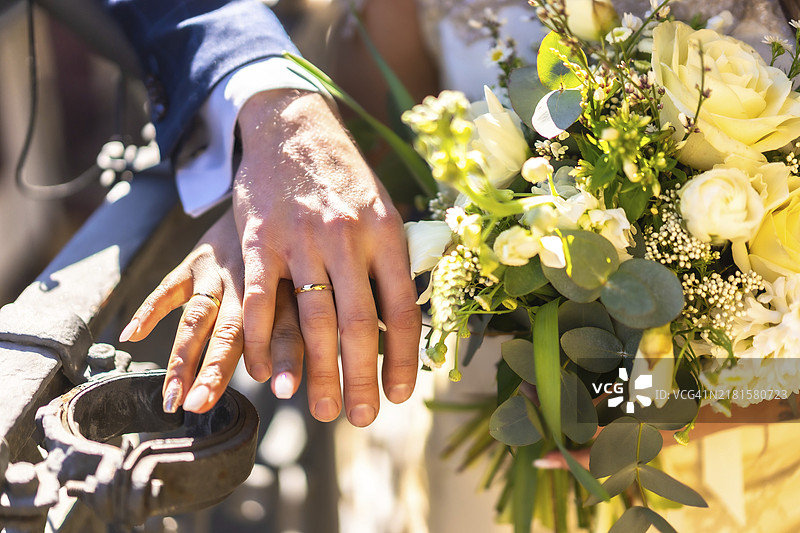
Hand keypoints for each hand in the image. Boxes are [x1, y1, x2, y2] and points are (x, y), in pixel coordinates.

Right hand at [119, 209, 304, 412]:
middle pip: (233, 332)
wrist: (277, 191)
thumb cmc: (297, 255)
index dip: (287, 361)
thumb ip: (314, 322)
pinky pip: (168, 287)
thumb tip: (324, 368)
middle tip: (201, 405)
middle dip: (216, 371)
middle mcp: (251, 285)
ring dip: (183, 358)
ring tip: (172, 396)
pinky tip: (132, 335)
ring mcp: (219, 274)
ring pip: (198, 318)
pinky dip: (149, 310)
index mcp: (287, 293)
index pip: (287, 331)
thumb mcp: (312, 280)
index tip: (282, 391)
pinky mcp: (195, 262)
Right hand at [233, 89, 420, 425]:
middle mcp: (347, 238)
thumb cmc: (344, 178)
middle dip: (360, 379)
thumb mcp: (384, 209)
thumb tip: (402, 321)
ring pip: (312, 320)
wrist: (294, 129)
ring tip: (321, 409)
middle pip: (358, 324)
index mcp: (386, 234)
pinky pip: (258, 301)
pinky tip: (267, 374)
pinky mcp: (259, 239)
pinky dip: (262, 343)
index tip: (402, 395)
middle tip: (360, 418)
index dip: (405, 359)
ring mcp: (301, 239)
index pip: (403, 310)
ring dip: (317, 372)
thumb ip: (393, 261)